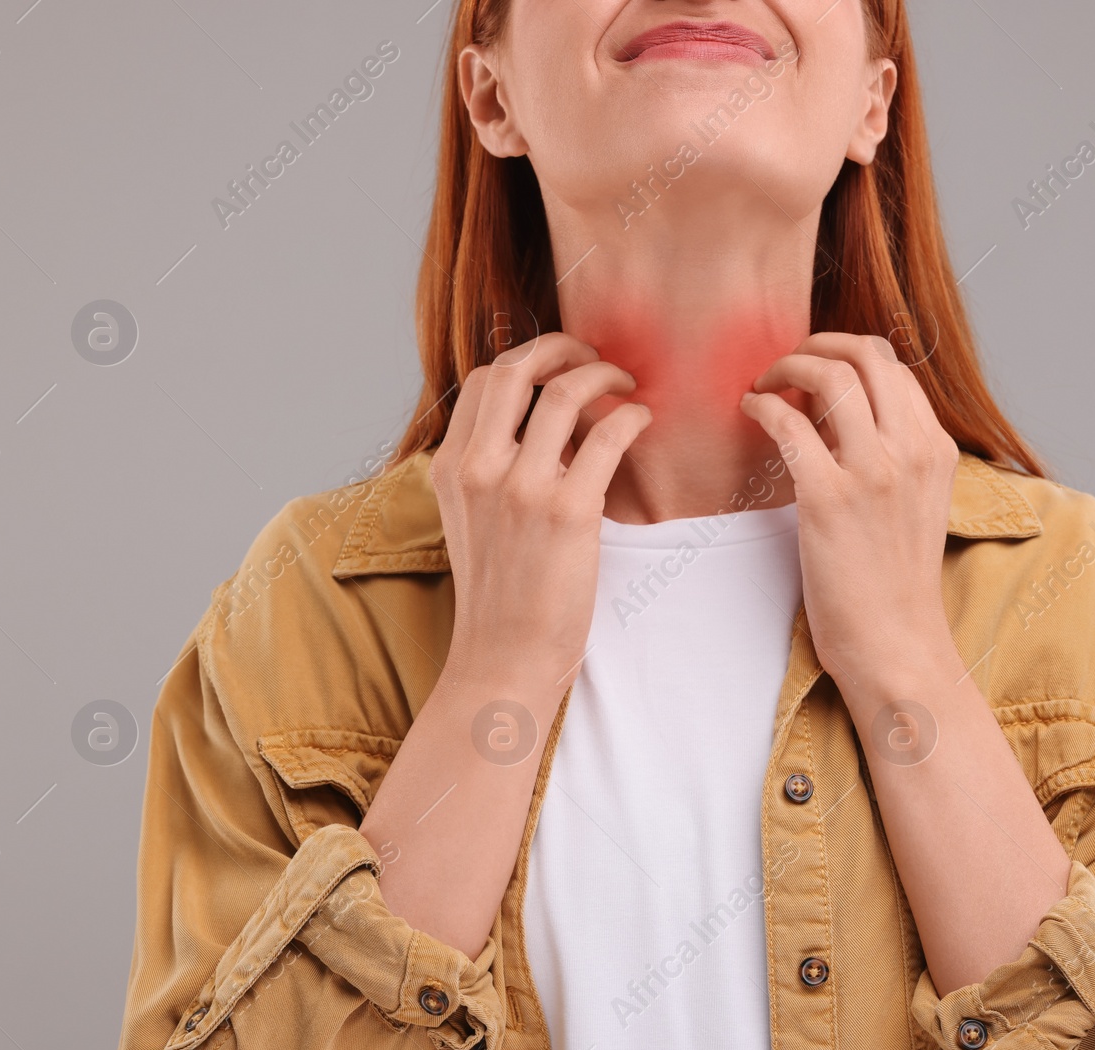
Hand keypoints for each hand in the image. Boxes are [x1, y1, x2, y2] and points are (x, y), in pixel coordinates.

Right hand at [431, 333, 651, 693]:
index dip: (528, 359)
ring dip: (605, 376)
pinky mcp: (568, 512)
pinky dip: (631, 417)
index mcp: (453, 467)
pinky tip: (642, 422)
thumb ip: (494, 469)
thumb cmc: (500, 594)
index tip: (560, 366)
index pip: (485, 380)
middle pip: (517, 369)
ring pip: (566, 394)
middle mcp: (480, 468)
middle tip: (595, 356)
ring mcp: (522, 488)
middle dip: (563, 347)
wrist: (504, 657)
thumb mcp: (473, 520)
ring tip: (628, 386)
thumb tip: (548, 426)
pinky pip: (607, 436)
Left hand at [739, 333, 961, 685]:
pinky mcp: (828, 497)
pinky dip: (762, 405)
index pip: (894, 367)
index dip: (848, 354)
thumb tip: (837, 412)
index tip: (816, 368)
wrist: (895, 644)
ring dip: (785, 367)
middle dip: (818, 344)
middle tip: (786, 364)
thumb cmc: (894, 583)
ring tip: (763, 385)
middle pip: (866, 354)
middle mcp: (911, 449)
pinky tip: (750, 411)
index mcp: (936, 449)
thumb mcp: (915, 504)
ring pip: (829, 374)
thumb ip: (890, 455)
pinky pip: (788, 422)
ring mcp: (873, 471)